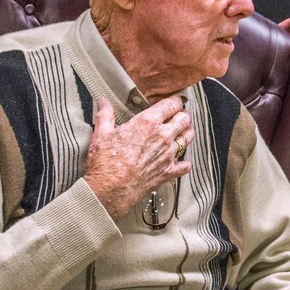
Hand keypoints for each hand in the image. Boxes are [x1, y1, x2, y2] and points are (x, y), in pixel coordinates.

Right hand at [83, 96, 193, 218]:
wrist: (111, 189)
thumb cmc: (106, 161)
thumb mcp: (101, 133)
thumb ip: (105, 115)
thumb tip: (103, 102)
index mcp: (148, 122)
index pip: (171, 105)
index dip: (175, 100)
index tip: (174, 100)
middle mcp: (163, 136)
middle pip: (184, 119)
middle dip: (183, 114)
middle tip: (180, 114)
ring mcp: (168, 155)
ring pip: (188, 138)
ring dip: (188, 132)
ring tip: (185, 130)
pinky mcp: (169, 172)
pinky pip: (185, 165)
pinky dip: (185, 162)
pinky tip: (182, 161)